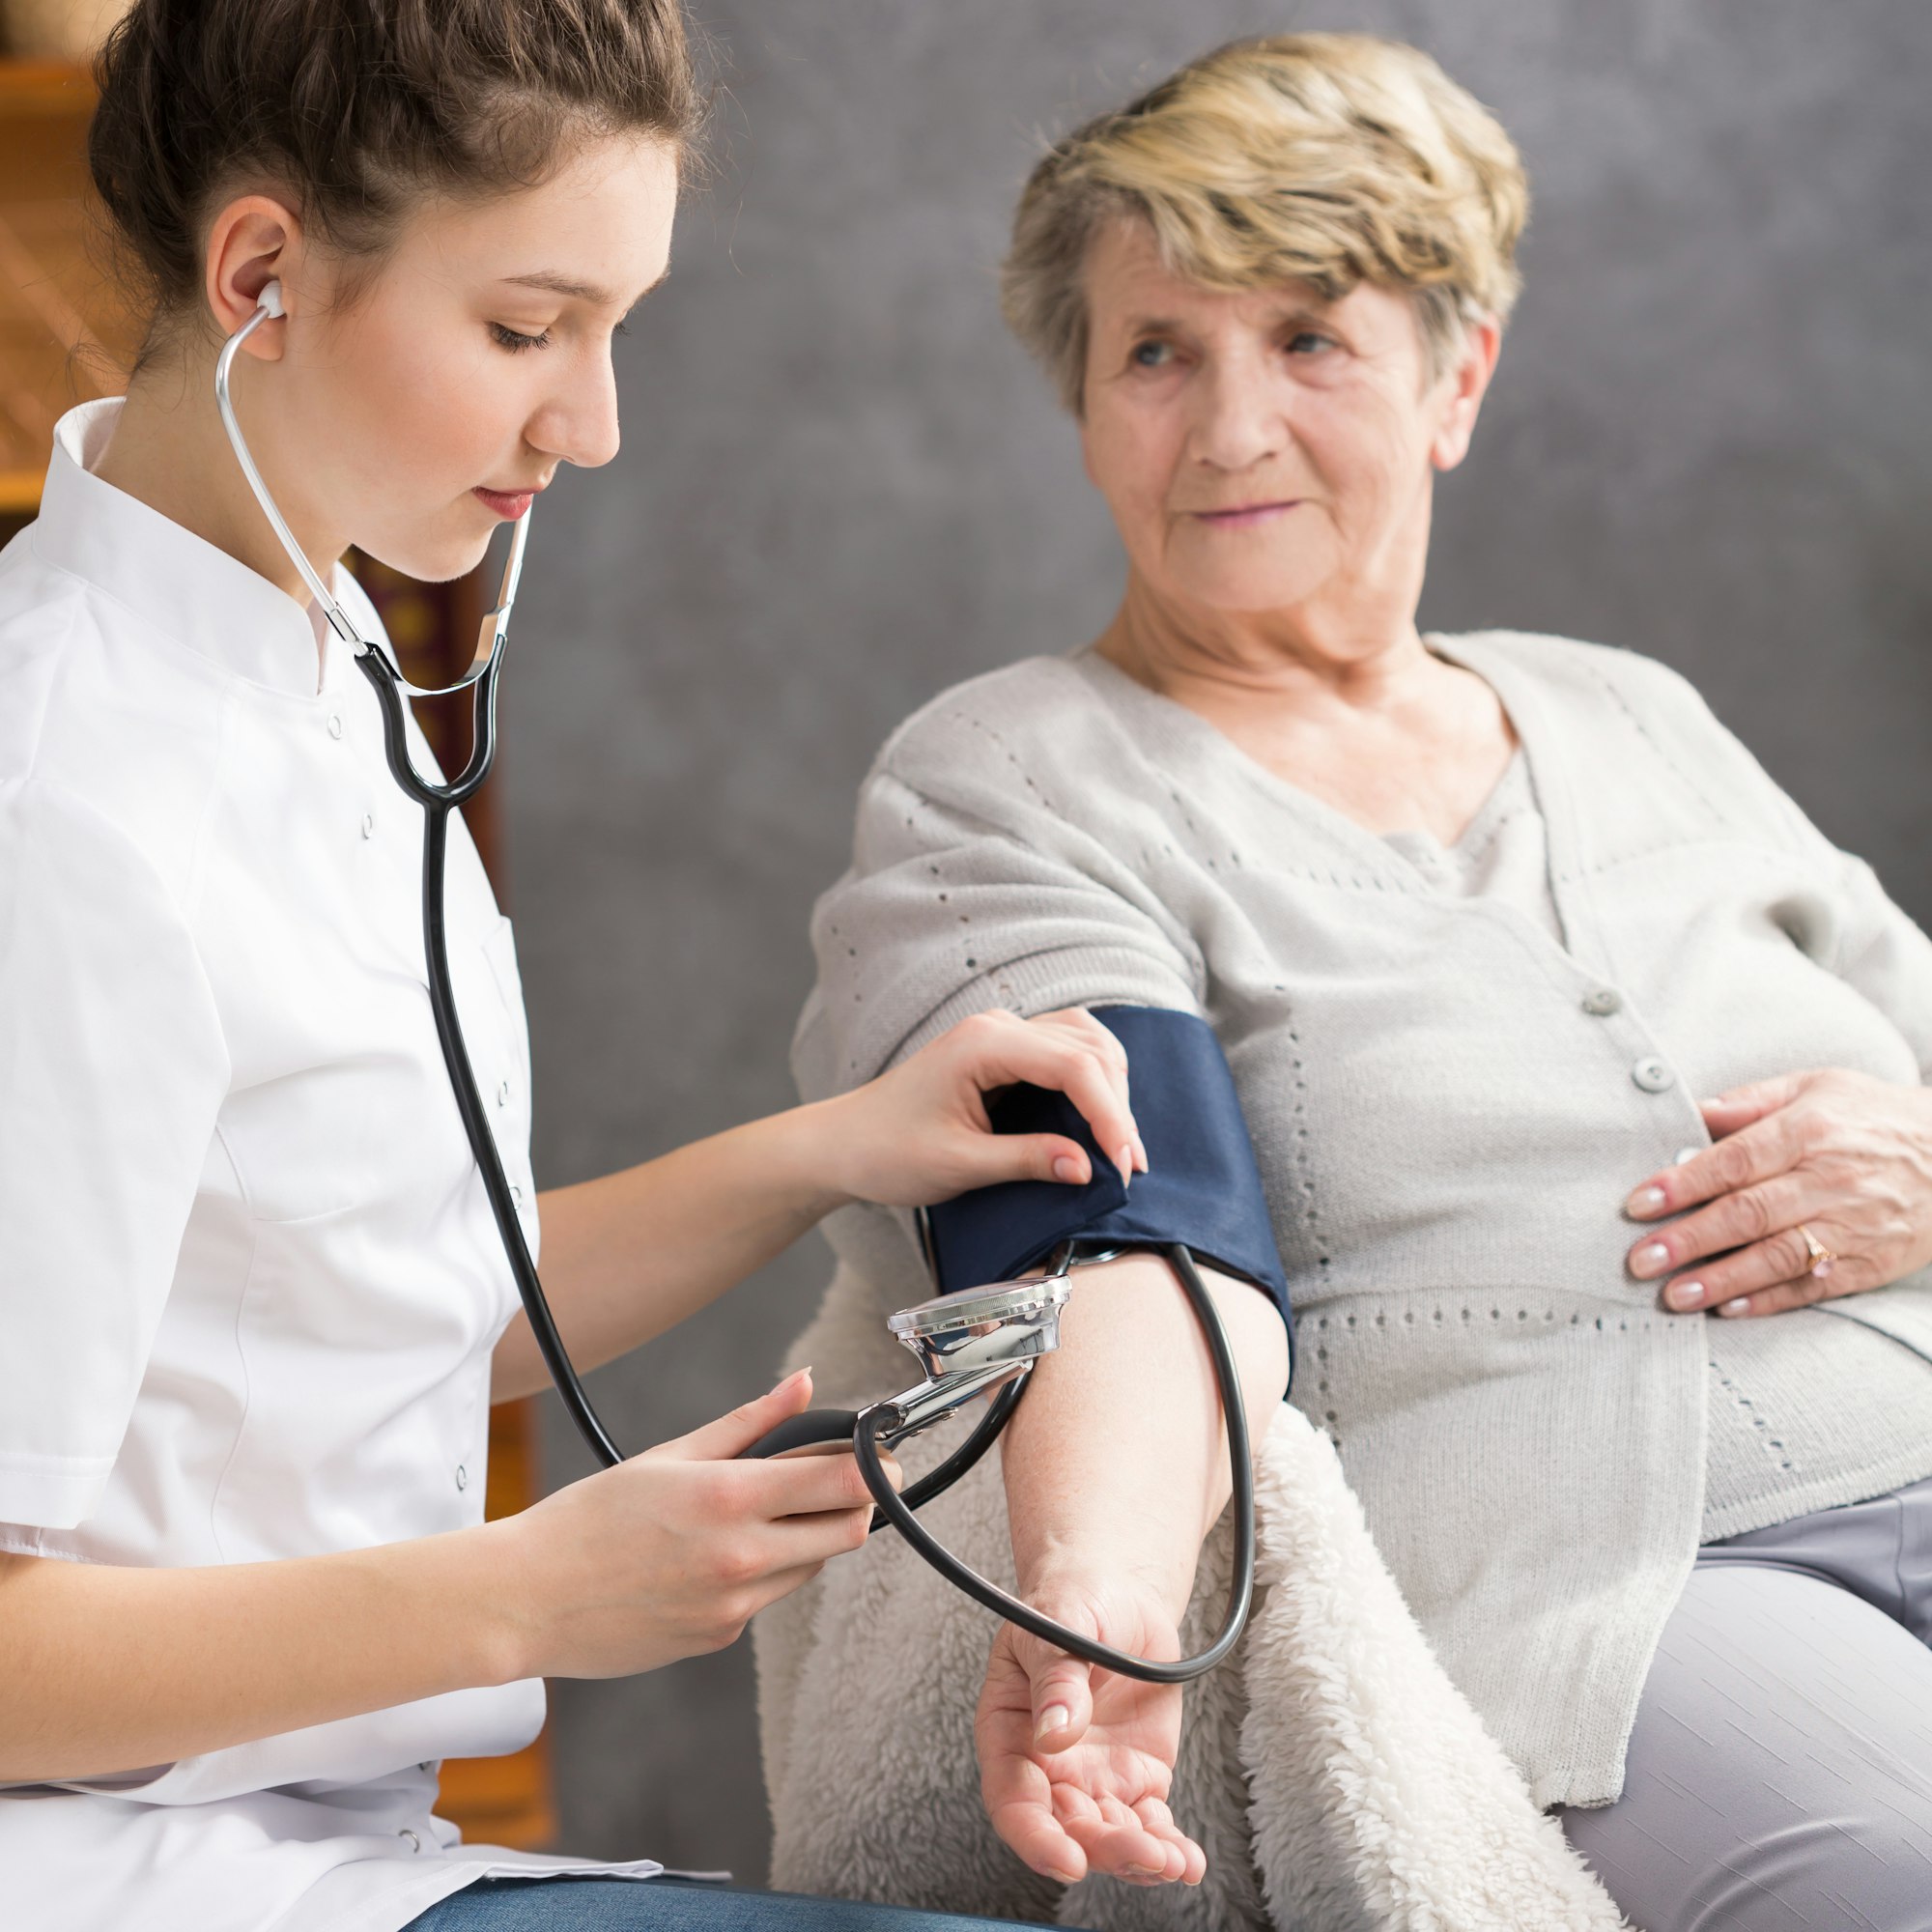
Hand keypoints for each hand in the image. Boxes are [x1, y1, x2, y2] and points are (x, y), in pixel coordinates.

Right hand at [499, 1369, 891, 1678]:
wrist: (529, 1599)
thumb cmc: (590, 1519)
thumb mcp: (671, 1455)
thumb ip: (751, 1422)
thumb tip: (806, 1384)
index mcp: (731, 1499)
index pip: (845, 1485)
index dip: (874, 1467)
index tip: (877, 1454)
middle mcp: (743, 1558)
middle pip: (848, 1532)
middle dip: (852, 1504)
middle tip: (827, 1482)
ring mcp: (734, 1605)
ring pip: (811, 1566)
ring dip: (803, 1538)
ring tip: (749, 1516)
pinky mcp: (720, 1637)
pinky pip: (766, 1599)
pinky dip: (760, 1574)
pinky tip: (709, 1559)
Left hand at [815, 1007, 1147, 1209]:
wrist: (844, 1143)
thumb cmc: (888, 1152)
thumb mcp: (958, 1165)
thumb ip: (1026, 1160)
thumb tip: (1088, 1168)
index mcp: (984, 1044)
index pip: (1074, 1065)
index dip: (1109, 1114)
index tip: (1126, 1164)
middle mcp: (998, 1026)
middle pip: (1089, 1048)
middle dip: (1117, 1106)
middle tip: (1129, 1166)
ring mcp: (1002, 1033)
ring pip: (1086, 1042)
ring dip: (1112, 1089)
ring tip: (1121, 1146)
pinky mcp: (1005, 1050)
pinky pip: (1067, 1051)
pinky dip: (1093, 1082)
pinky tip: (1100, 1119)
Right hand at [976, 1576, 1204, 1888]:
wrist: (1119, 1598)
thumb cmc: (1072, 1603)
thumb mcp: (1059, 1624)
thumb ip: (1055, 1677)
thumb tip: (1053, 1733)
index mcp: (1009, 1732)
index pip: (1013, 1800)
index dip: (1035, 1837)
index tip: (1069, 1860)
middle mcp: (1047, 1768)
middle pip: (1067, 1829)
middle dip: (1105, 1851)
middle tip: (1146, 1854)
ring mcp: (1093, 1778)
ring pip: (1110, 1836)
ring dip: (1140, 1859)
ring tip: (1175, 1861)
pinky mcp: (1136, 1779)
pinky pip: (1148, 1824)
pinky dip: (1168, 1848)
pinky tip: (1188, 1861)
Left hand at [1623, 1068, 1931, 1317]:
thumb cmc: (1870, 1115)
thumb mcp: (1813, 1087)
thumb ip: (1748, 1102)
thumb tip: (1688, 1112)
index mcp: (1809, 1130)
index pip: (1735, 1160)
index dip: (1683, 1184)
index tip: (1637, 1204)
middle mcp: (1831, 1180)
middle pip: (1749, 1214)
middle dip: (1689, 1240)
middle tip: (1639, 1261)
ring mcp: (1854, 1225)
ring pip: (1779, 1257)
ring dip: (1722, 1280)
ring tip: (1675, 1297)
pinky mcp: (1871, 1261)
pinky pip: (1814, 1286)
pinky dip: (1771, 1300)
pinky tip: (1730, 1310)